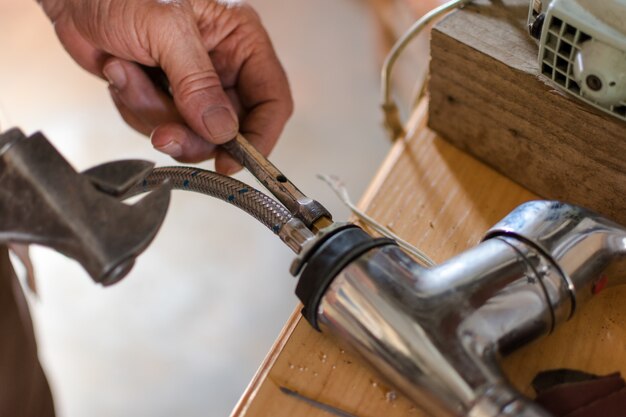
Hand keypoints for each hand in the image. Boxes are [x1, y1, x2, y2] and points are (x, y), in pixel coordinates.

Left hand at [40, 0, 292, 173]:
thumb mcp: (165, 28)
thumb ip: (197, 82)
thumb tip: (222, 131)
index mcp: (241, 41)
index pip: (271, 101)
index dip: (258, 138)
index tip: (230, 162)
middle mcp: (224, 67)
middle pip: (230, 129)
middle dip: (192, 136)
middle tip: (163, 133)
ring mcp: (193, 85)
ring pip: (191, 134)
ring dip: (153, 115)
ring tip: (125, 73)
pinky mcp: (165, 97)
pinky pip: (160, 127)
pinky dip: (134, 108)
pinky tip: (120, 73)